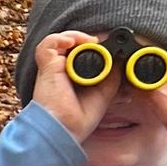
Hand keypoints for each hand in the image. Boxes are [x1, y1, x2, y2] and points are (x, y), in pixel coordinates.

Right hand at [29, 30, 114, 144]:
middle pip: (70, 44)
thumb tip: (120, 60)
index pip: (80, 52)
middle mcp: (60, 69)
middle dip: (86, 40)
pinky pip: (48, 44)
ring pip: (59, 40)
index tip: (107, 47)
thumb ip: (111, 76)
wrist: (65, 129)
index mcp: (72, 75)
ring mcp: (52, 67)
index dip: (93, 46)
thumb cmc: (78, 118)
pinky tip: (72, 43)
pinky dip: (61, 38)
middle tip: (100, 43)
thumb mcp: (104, 93)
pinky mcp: (46, 66)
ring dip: (76, 36)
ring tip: (90, 41)